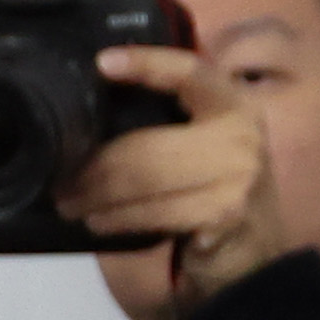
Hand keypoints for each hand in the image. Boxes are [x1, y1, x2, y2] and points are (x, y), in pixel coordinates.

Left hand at [66, 41, 284, 303]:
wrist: (258, 256)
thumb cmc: (218, 196)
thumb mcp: (207, 146)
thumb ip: (171, 124)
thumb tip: (97, 118)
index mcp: (234, 105)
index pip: (188, 72)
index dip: (147, 63)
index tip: (103, 63)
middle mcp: (241, 135)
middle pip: (149, 144)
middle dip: (96, 167)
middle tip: (62, 182)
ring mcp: (238, 177)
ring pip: (147, 180)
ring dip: (99, 197)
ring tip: (71, 204)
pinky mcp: (225, 217)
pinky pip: (156, 215)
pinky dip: (121, 220)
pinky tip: (100, 223)